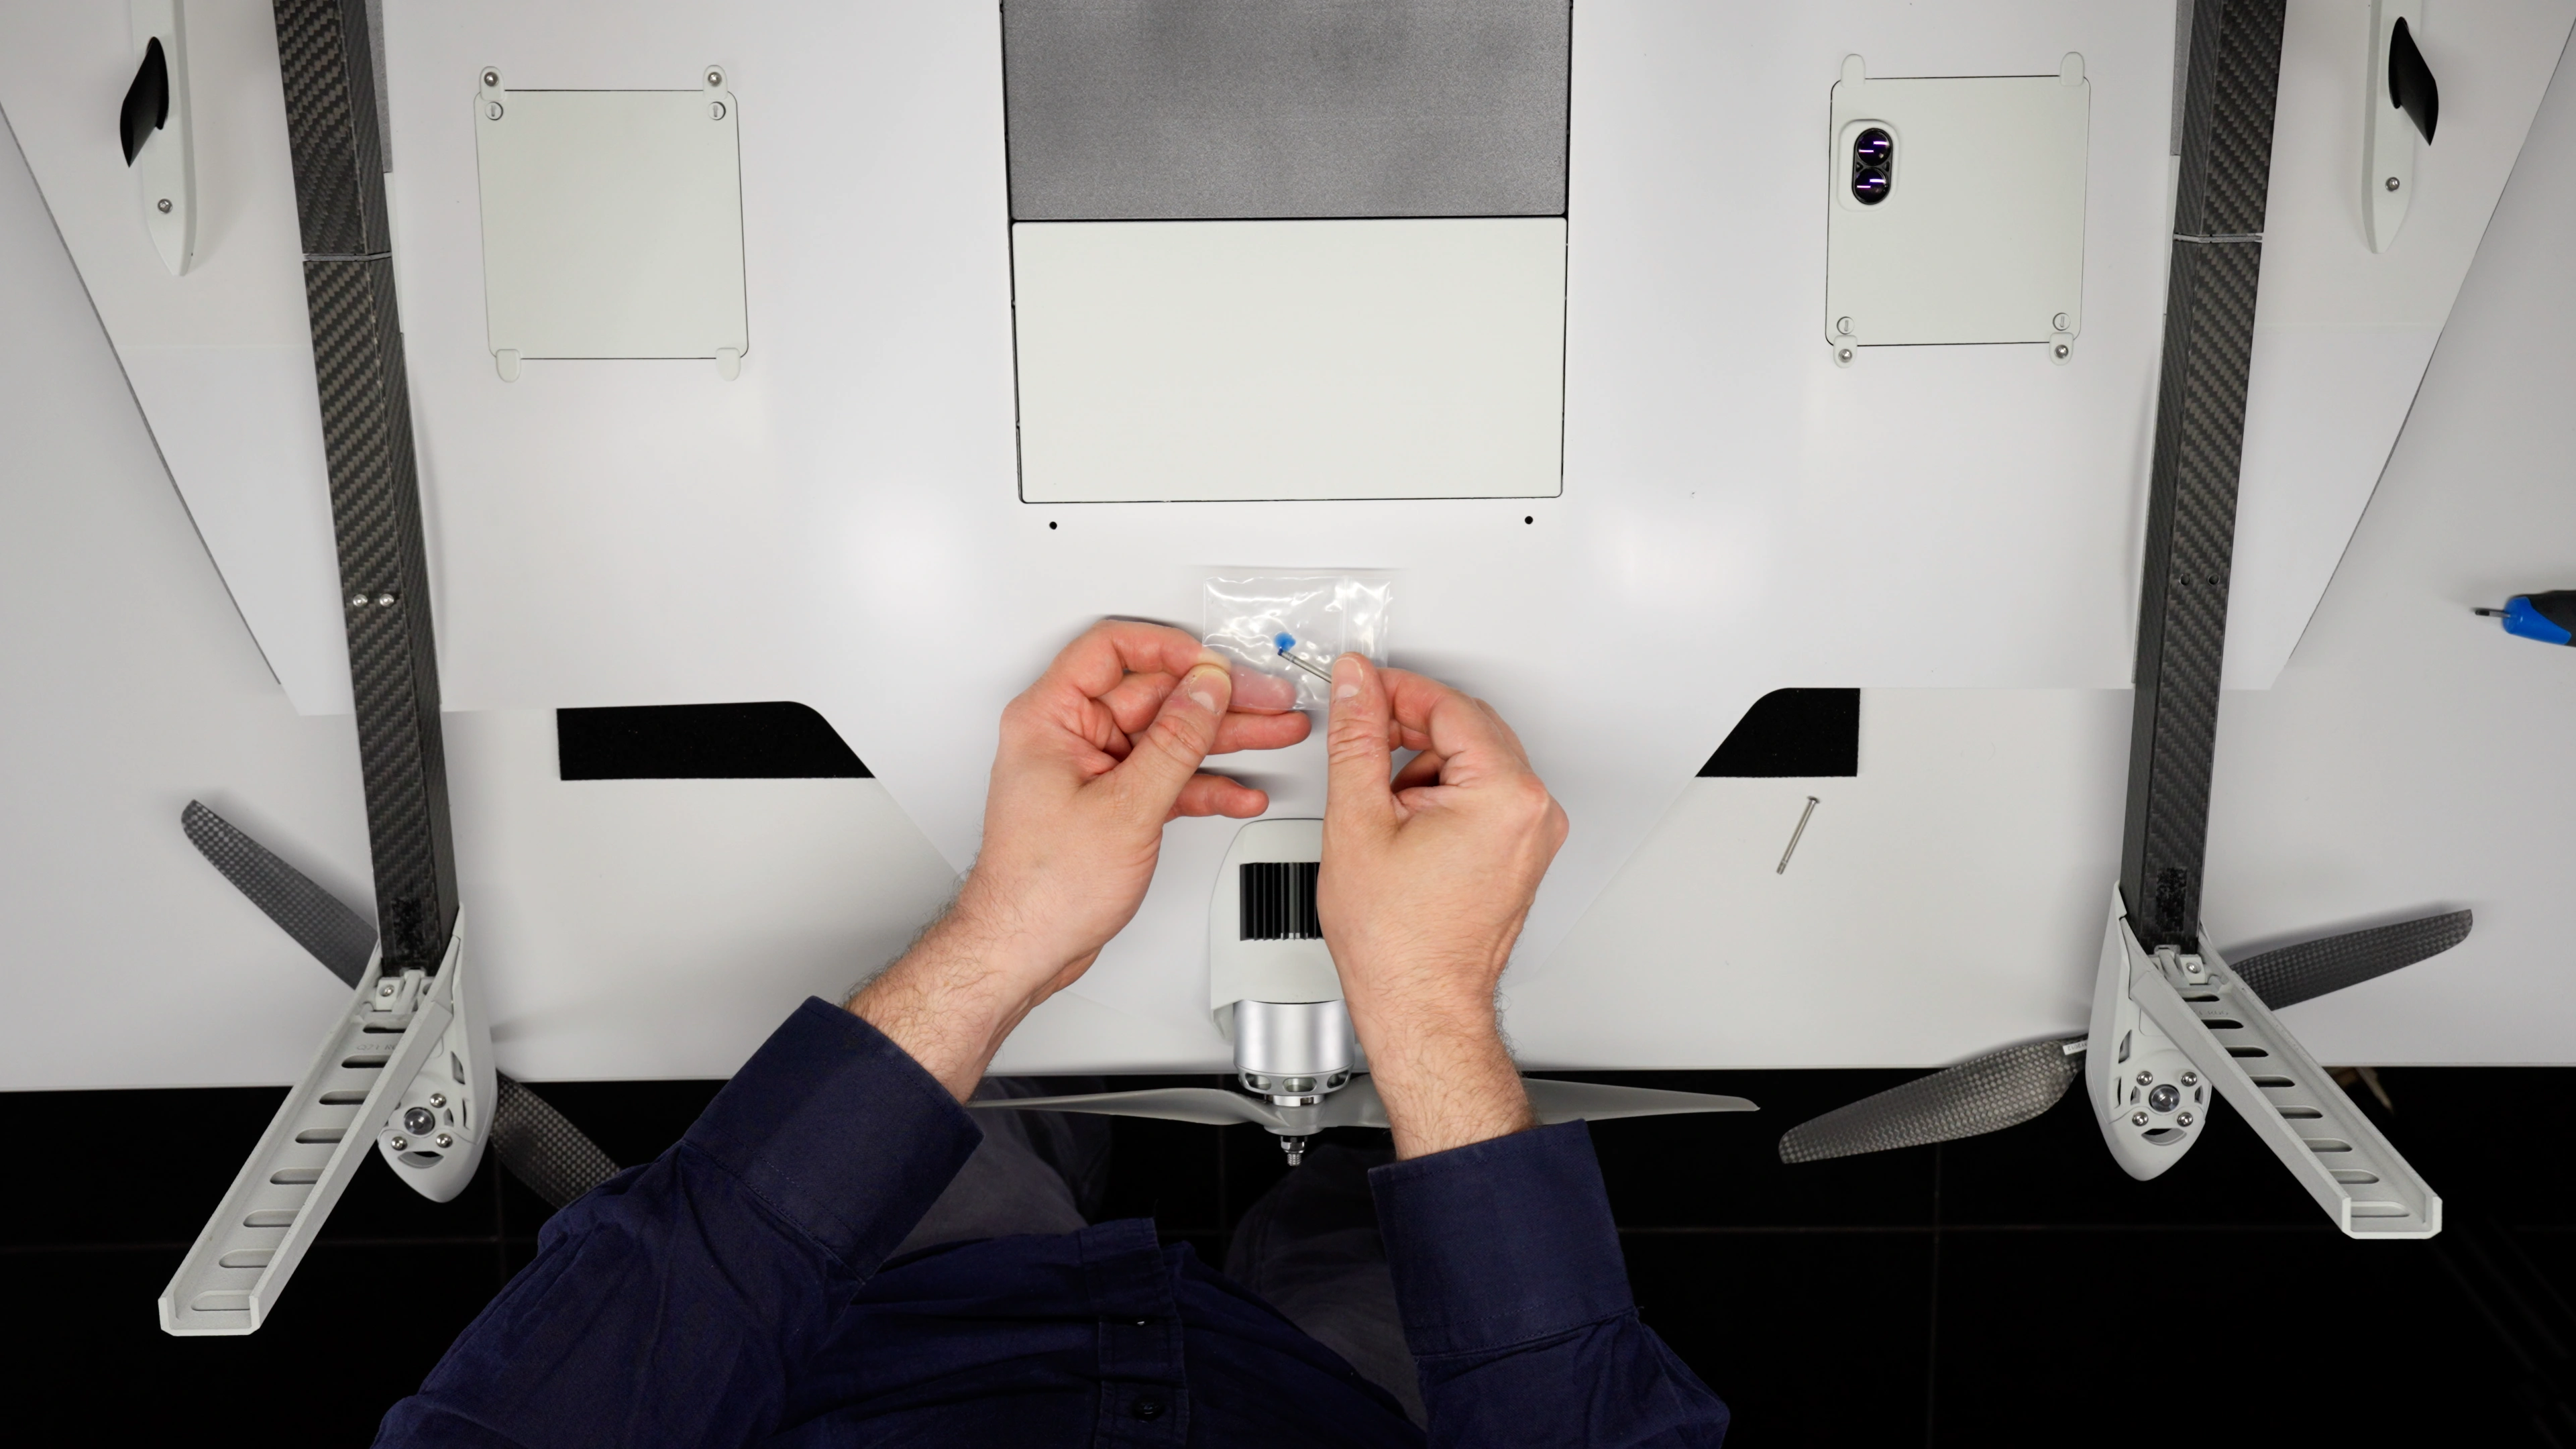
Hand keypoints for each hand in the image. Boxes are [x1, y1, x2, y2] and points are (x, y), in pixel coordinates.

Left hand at [852, 621, 1309, 1094]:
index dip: (1171, 650)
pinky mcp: (1112, 801)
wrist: (1026, 949)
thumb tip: (1206, 689)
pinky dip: (1205, 785)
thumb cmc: (1043, 888)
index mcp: (1050, 718)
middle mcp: (1069, 736)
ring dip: (1225, 738)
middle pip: (1155, 694)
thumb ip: (1175, 742)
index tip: (1218, 665)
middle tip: (1270, 701)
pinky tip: (1241, 792)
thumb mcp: (1125, 806)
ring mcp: (1092, 769)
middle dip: (1219, 699)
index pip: (1113, 650)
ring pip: (1169, 736)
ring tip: (1277, 733)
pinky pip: (1168, 778)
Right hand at [1318, 654, 1567, 1157]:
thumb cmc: (1397, 941)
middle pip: (1468, 727)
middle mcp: (1532, 811)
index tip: (1360, 686)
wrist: (1419, 1004)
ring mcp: (1532, 833)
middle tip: (1359, 736)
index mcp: (1505, 795)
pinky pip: (1483, 795)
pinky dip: (1442, 794)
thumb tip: (1357, 685)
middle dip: (1408, 726)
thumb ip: (1356, 738)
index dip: (1395, 690)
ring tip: (1380, 809)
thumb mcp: (1357, 820)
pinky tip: (1404, 827)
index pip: (1449, 706)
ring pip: (1473, 760)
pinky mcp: (1521, 852)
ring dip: (1423, 764)